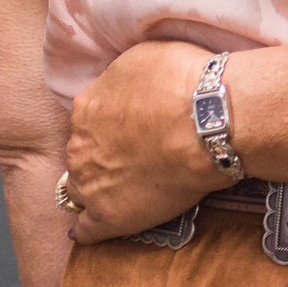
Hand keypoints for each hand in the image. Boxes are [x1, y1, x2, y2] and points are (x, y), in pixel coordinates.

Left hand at [62, 39, 230, 243]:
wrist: (208, 122)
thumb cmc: (185, 83)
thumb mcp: (144, 56)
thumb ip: (120, 77)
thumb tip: (120, 86)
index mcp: (86, 108)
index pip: (86, 120)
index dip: (108, 124)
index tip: (128, 127)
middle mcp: (79, 147)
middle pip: (82, 155)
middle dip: (101, 155)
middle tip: (131, 156)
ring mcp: (91, 184)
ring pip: (78, 191)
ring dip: (95, 188)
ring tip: (119, 190)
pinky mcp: (109, 217)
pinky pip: (85, 230)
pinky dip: (88, 230)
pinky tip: (95, 228)